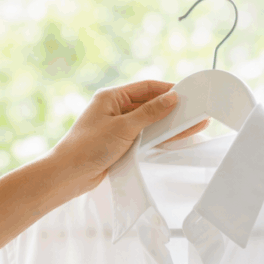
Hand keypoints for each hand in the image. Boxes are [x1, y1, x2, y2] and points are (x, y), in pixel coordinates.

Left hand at [46, 79, 210, 197]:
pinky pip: (143, 138)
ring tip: (192, 125)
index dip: (167, 90)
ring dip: (168, 125)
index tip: (188, 94)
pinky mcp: (119, 145)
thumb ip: (150, 113)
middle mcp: (114, 109)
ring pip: (148, 123)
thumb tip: (171, 98)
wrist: (68, 176)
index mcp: (111, 97)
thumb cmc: (88, 147)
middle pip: (149, 105)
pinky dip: (158, 138)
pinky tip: (175, 138)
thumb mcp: (123, 127)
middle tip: (196, 112)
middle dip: (172, 109)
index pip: (146, 88)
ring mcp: (117, 128)